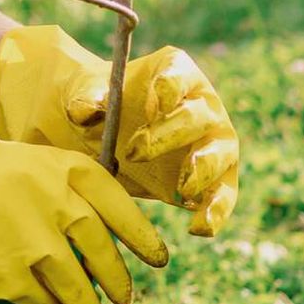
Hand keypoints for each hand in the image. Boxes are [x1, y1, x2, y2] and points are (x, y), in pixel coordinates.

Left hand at [0, 25, 239, 235]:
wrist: (102, 141)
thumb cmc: (97, 109)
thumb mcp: (82, 96)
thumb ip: (85, 96)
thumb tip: (86, 108)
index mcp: (174, 74)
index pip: (179, 75)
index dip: (171, 86)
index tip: (156, 101)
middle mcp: (202, 105)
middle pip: (197, 116)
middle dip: (169, 134)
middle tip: (134, 152)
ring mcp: (212, 144)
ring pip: (220, 155)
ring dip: (204, 170)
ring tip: (183, 189)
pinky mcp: (213, 181)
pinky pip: (222, 196)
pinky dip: (215, 213)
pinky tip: (199, 229)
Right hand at [0, 130, 167, 303]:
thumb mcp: (19, 162)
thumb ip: (60, 187)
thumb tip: (100, 226)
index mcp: (62, 167)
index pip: (118, 203)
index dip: (142, 236)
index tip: (158, 259)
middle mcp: (54, 199)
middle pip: (103, 249)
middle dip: (118, 279)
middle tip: (128, 299)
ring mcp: (31, 238)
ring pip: (77, 283)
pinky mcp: (7, 274)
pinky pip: (41, 302)